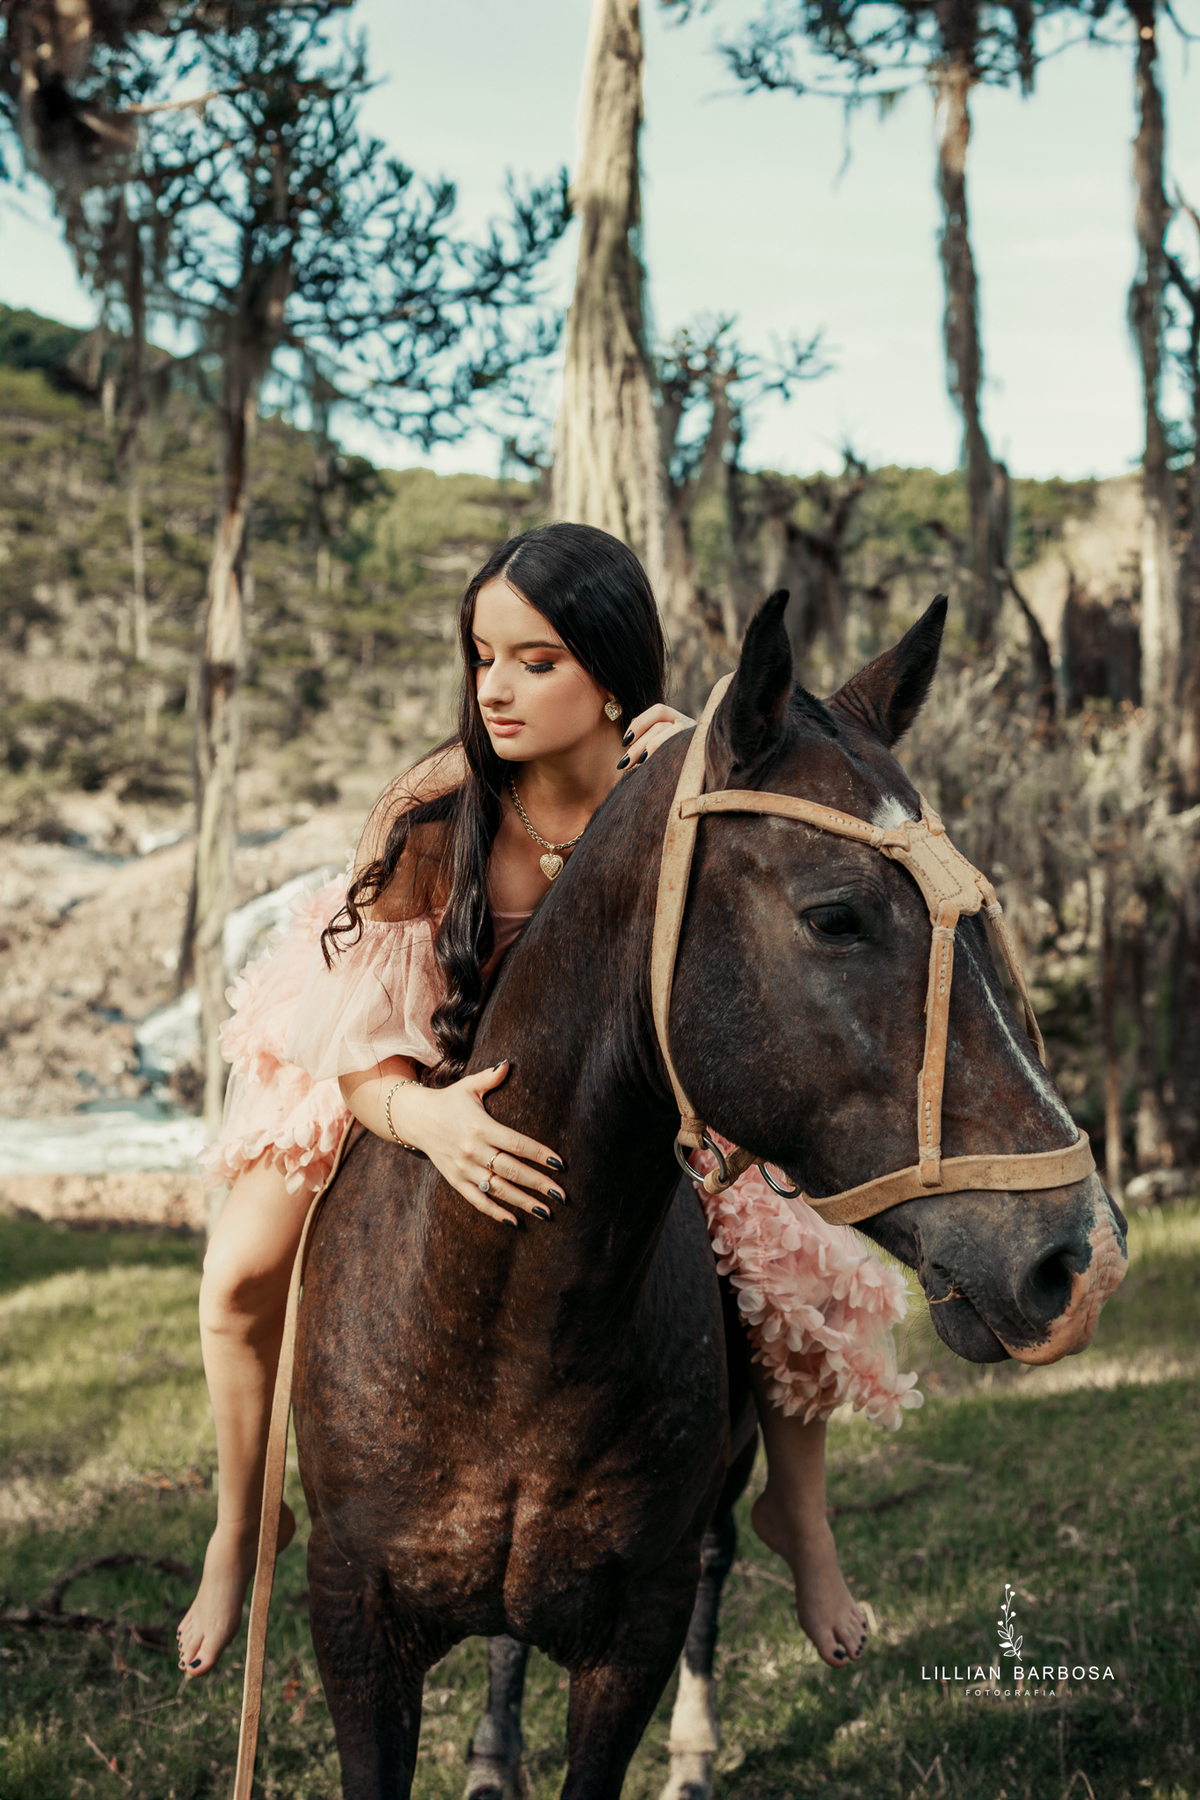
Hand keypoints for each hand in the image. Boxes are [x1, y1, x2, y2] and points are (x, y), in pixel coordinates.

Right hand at [390, 1059, 565, 1226]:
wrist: (415, 1119)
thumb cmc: (450, 1101)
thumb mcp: (469, 1086)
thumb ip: (491, 1077)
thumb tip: (509, 1064)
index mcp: (481, 1127)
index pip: (517, 1144)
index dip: (539, 1154)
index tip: (560, 1164)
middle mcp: (473, 1150)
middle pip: (512, 1170)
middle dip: (538, 1183)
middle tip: (562, 1195)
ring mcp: (463, 1168)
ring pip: (497, 1189)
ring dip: (522, 1202)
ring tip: (546, 1212)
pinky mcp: (454, 1180)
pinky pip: (477, 1200)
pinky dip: (495, 1212)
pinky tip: (515, 1222)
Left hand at [616, 702, 693, 770]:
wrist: (703, 788)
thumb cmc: (677, 769)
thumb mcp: (665, 748)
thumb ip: (651, 735)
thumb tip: (631, 727)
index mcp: (683, 720)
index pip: (659, 711)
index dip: (640, 723)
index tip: (625, 741)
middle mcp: (693, 725)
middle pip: (659, 726)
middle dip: (637, 744)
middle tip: (624, 762)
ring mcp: (698, 738)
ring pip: (667, 735)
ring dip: (644, 749)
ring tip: (632, 766)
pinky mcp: (700, 752)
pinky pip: (675, 749)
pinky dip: (657, 756)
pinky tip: (648, 769)